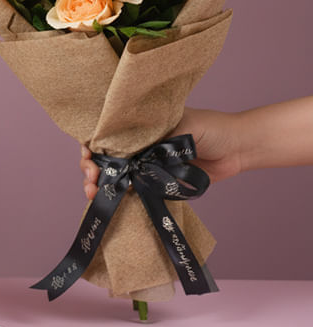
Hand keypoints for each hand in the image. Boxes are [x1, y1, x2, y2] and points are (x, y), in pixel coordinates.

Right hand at [80, 107, 243, 199]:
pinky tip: (112, 202)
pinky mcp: (159, 182)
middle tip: (91, 180)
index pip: (105, 133)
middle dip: (90, 168)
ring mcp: (147, 163)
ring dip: (102, 186)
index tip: (88, 156)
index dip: (91, 145)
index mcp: (139, 124)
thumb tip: (127, 159)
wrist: (238, 149)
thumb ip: (153, 142)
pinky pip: (136, 190)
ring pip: (116, 175)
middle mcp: (138, 143)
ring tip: (94, 194)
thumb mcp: (177, 126)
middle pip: (104, 156)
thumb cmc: (209, 128)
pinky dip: (121, 197)